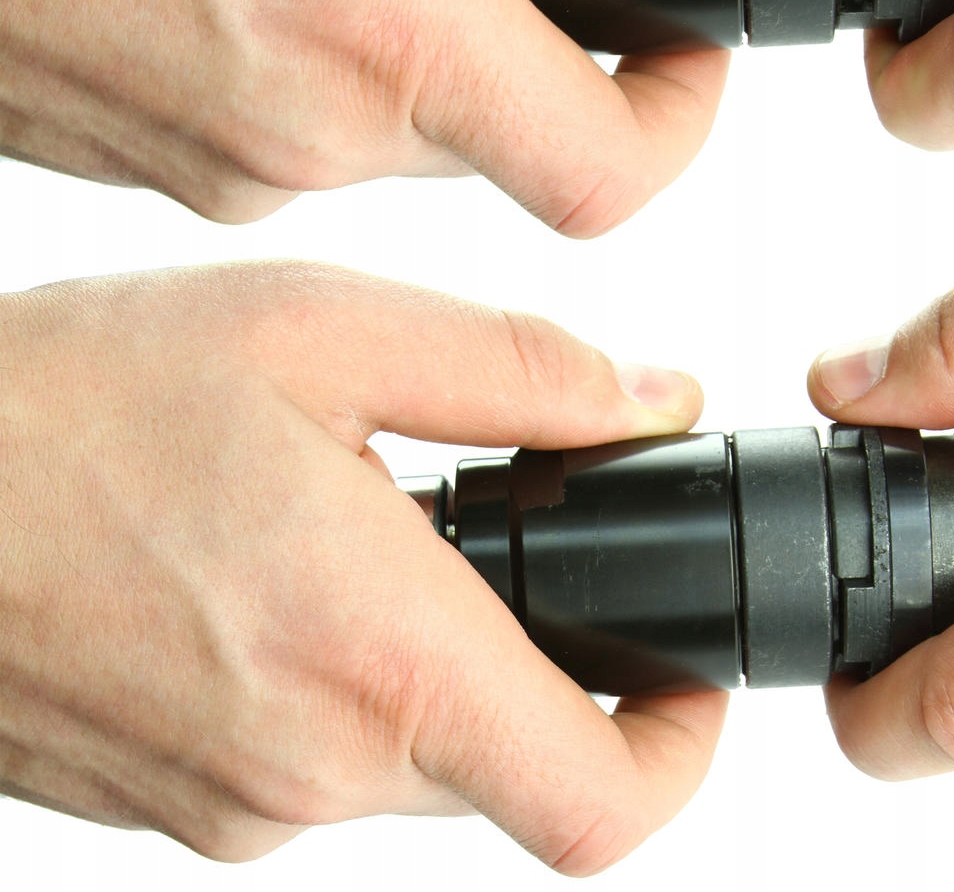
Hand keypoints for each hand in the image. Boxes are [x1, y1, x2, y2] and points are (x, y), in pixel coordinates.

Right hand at [0, 0, 724, 230]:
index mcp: (383, 18)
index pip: (606, 168)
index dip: (680, 120)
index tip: (685, 50)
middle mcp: (333, 130)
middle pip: (527, 137)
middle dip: (550, 46)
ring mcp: (269, 174)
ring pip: (433, 138)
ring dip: (439, 47)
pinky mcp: (217, 182)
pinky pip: (341, 144)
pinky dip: (354, 71)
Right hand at [0, 262, 725, 866]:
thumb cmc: (80, 403)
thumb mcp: (326, 331)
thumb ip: (517, 372)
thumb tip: (648, 402)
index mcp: (380, 659)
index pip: (598, 802)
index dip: (680, 751)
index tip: (687, 677)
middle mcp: (311, 769)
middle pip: (515, 769)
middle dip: (549, 666)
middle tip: (517, 549)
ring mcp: (235, 808)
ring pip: (415, 761)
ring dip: (433, 661)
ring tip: (377, 537)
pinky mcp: (176, 804)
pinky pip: (314, 761)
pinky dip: (343, 680)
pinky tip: (288, 577)